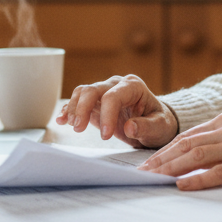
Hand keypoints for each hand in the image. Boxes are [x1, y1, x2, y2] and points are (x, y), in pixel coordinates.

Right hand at [55, 74, 178, 147]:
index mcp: (134, 87)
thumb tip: (130, 127)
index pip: (113, 96)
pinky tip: (62, 120)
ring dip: (73, 108)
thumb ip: (147, 127)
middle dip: (82, 108)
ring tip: (70, 125)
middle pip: (93, 90)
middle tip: (79, 129)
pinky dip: (69, 110)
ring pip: (82, 92)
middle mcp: (117, 85)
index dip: (107, 115)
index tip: (106, 136)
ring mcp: (105, 91)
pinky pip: (78, 101)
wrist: (155, 124)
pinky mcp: (96, 103)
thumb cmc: (159, 123)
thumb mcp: (160, 128)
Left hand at [139, 112, 221, 189]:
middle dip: (162, 159)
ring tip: (155, 179)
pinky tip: (182, 186)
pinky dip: (197, 180)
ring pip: (197, 156)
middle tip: (143, 173)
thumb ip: (219, 143)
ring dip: (172, 169)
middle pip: (187, 144)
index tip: (147, 163)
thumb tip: (187, 161)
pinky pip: (217, 172)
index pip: (187, 135)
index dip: (165, 150)